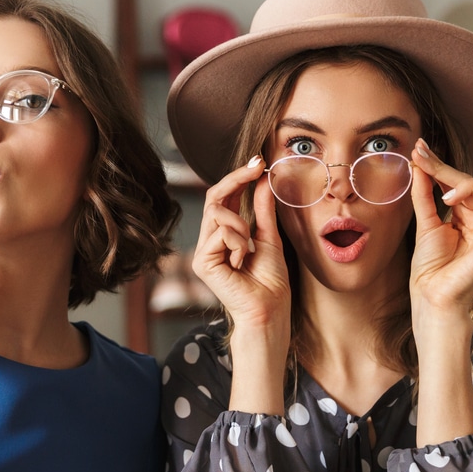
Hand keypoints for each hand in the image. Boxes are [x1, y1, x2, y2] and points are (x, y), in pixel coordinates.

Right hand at [190, 156, 291, 333]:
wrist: (269, 309)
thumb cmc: (270, 281)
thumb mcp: (269, 236)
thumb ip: (262, 209)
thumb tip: (264, 179)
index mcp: (223, 235)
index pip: (223, 198)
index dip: (238, 178)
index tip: (258, 161)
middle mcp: (209, 241)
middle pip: (214, 198)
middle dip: (237, 180)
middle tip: (258, 167)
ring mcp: (203, 252)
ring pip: (218, 213)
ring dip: (242, 225)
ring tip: (249, 249)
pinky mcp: (202, 262)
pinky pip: (221, 233)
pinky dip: (239, 243)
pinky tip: (241, 262)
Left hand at [407, 139, 472, 315]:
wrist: (431, 293)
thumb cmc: (429, 266)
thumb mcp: (424, 222)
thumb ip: (424, 193)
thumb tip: (419, 164)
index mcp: (465, 213)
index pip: (458, 181)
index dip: (440, 164)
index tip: (420, 149)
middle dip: (449, 170)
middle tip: (425, 162)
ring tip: (449, 196)